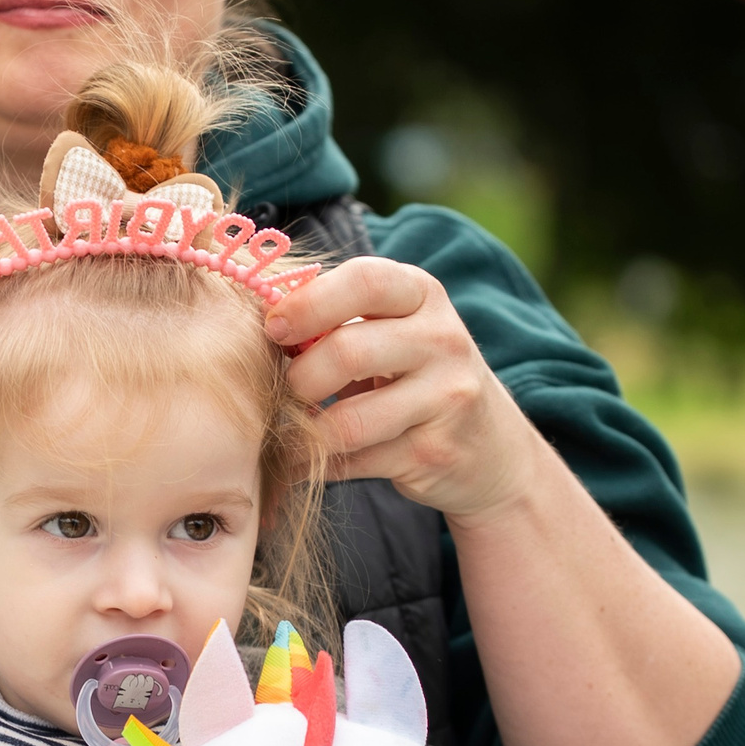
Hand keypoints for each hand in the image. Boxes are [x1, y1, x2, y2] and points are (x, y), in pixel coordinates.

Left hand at [265, 257, 547, 525]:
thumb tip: (254, 319)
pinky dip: (315, 465)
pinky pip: (354, 461)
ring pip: (349, 421)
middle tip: (288, 391)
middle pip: (347, 352)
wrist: (490, 448)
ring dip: (305, 431)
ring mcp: (446, 399)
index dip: (308, 303)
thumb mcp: (393, 330)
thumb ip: (338, 318)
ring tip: (290, 429)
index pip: (364, 280)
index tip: (274, 328)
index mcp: (421, 294)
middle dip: (300, 378)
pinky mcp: (435, 453)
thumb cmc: (415, 376)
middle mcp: (442, 339)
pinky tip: (304, 461)